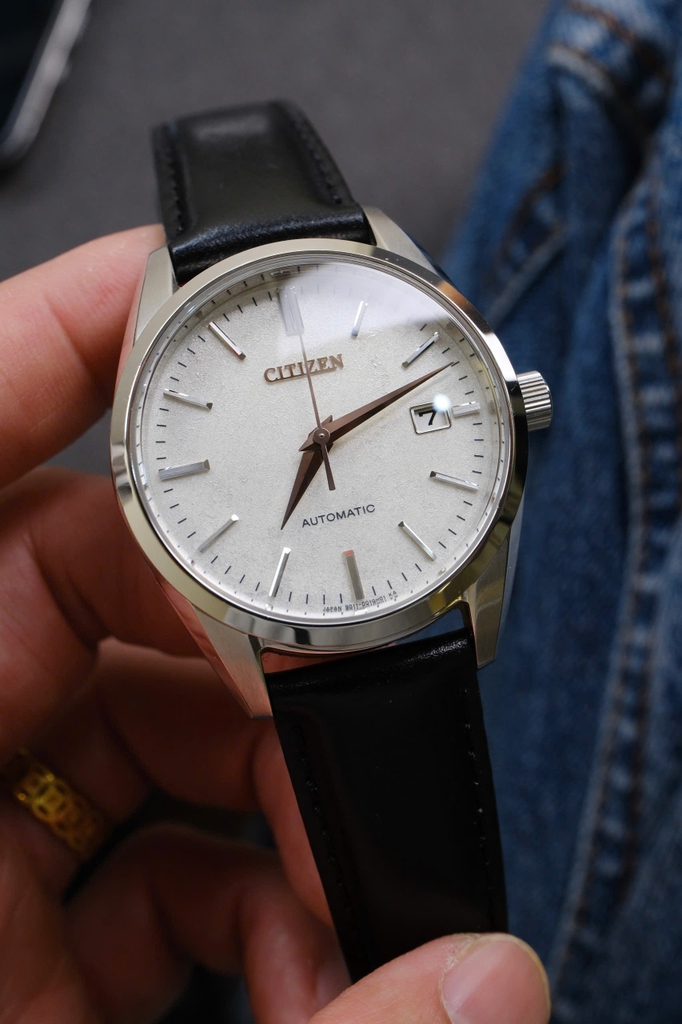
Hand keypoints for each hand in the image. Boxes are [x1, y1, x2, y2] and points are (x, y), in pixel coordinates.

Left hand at [0, 229, 549, 1023]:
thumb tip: (488, 985)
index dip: (77, 333)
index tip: (211, 289)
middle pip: (109, 579)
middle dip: (273, 638)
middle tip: (377, 723)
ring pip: (158, 710)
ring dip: (286, 792)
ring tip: (353, 913)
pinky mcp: (11, 913)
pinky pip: (152, 829)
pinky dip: (254, 881)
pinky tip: (305, 962)